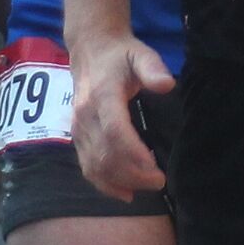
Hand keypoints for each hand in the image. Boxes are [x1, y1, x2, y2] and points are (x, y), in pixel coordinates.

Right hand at [71, 34, 176, 200]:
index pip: (115, 131)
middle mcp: (85, 115)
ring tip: (148, 186)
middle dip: (133, 174)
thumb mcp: (140, 54)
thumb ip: (152, 68)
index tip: (155, 168)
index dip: (134, 154)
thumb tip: (167, 85)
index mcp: (102, 95)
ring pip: (95, 166)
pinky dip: (104, 184)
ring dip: (121, 182)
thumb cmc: (120, 55)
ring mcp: (78, 128)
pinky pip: (87, 167)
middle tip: (160, 181)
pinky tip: (125, 193)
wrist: (90, 50)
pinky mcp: (76, 138)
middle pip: (105, 155)